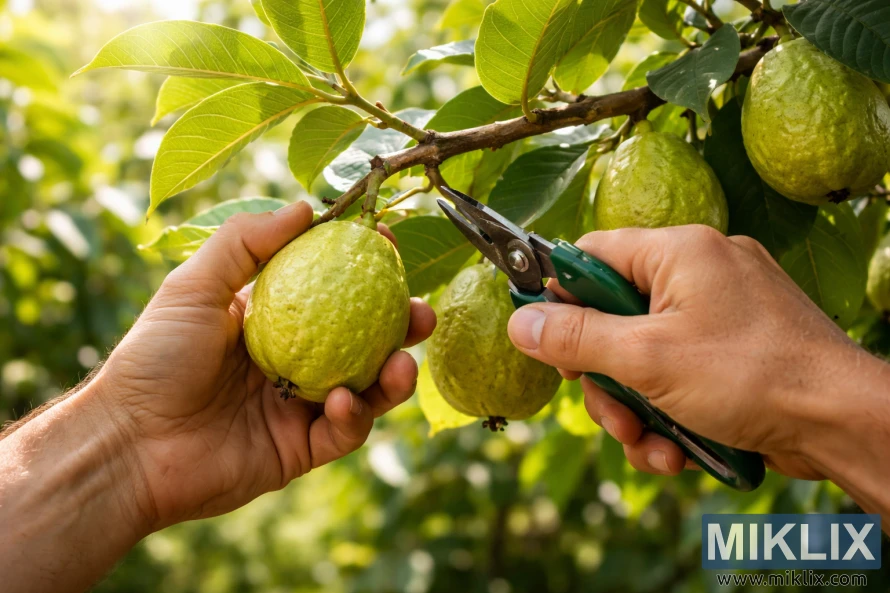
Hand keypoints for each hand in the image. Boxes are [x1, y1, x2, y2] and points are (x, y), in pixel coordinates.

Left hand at [95, 202, 434, 530]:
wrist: (129, 443)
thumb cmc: (155, 357)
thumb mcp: (194, 285)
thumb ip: (246, 242)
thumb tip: (307, 206)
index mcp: (273, 319)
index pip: (333, 288)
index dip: (365, 268)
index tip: (388, 244)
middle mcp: (294, 360)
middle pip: (364, 340)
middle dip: (401, 327)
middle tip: (422, 312)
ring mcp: (300, 406)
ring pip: (367, 388)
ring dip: (394, 376)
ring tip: (402, 363)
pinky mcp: (301, 450)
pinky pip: (344, 432)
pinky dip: (354, 415)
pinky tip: (343, 399)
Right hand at [506, 225, 881, 480]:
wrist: (843, 424)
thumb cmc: (754, 376)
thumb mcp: (647, 359)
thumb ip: (576, 338)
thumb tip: (520, 322)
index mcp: (678, 252)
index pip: (590, 254)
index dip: (560, 296)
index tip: (544, 340)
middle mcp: (699, 273)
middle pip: (613, 317)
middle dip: (605, 378)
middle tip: (612, 414)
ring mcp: (721, 314)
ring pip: (643, 356)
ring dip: (635, 409)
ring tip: (651, 446)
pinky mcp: (735, 352)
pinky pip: (678, 374)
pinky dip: (668, 413)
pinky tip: (677, 450)